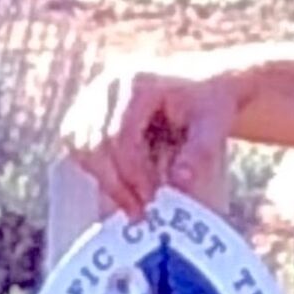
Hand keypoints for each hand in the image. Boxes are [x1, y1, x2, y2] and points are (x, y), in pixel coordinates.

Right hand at [61, 57, 240, 219]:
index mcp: (138, 82)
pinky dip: (96, 168)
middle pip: (94, 143)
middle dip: (116, 182)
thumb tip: (179, 182)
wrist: (207, 83)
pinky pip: (77, 145)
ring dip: (103, 178)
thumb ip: (200, 151)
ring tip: (133, 202)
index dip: (132, 172)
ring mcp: (93, 95)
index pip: (120, 136)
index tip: (152, 199)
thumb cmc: (211, 101)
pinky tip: (123, 183)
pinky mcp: (87, 109)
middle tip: (139, 211)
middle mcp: (109, 85)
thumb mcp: (216, 122)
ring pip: (79, 147)